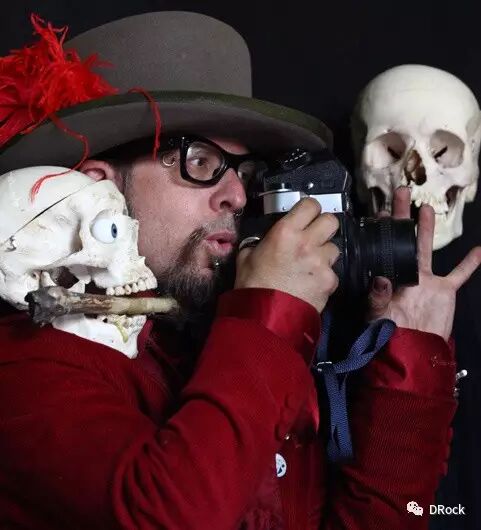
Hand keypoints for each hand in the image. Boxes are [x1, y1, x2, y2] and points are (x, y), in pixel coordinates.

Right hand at [235, 198, 339, 312]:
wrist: (264, 318)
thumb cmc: (253, 287)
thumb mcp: (247, 257)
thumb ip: (260, 242)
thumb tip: (264, 240)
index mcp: (285, 231)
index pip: (311, 204)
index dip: (309, 209)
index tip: (306, 215)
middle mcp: (306, 242)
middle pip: (331, 221)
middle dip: (324, 227)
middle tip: (314, 236)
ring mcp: (321, 262)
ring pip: (335, 247)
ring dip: (325, 253)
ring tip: (310, 265)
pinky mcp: (329, 281)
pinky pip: (333, 272)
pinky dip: (325, 276)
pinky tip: (311, 283)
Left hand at [367, 187, 480, 340]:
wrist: (412, 350)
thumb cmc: (388, 335)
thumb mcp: (376, 315)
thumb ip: (377, 297)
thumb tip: (381, 278)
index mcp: (387, 277)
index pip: (383, 248)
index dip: (383, 232)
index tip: (382, 214)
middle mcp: (405, 274)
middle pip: (404, 240)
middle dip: (402, 217)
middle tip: (400, 194)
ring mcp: (426, 281)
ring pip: (426, 249)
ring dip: (427, 229)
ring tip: (426, 208)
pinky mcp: (444, 290)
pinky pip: (460, 274)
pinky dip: (470, 263)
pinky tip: (479, 251)